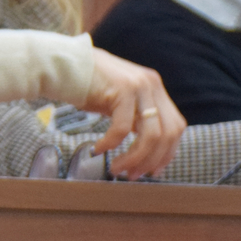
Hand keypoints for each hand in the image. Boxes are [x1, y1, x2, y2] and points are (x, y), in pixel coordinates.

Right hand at [79, 48, 185, 180]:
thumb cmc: (88, 88)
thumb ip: (134, 118)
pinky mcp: (122, 89)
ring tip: (116, 168)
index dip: (167, 153)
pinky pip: (122, 127)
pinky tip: (99, 149)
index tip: (152, 171)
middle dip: (152, 160)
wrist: (65, 65)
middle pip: (168, 133)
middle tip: (133, 175)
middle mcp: (152, 85)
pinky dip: (112, 144)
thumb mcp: (119, 103)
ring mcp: (139, 86)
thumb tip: (142, 150)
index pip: (175, 127)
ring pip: (151, 134)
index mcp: (155, 89)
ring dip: (134, 158)